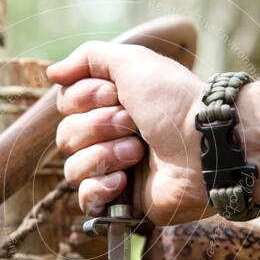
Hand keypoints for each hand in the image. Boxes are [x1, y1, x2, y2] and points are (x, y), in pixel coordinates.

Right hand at [48, 42, 213, 224]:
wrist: (207, 145)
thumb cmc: (175, 101)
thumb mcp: (133, 62)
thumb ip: (89, 58)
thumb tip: (52, 74)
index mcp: (112, 105)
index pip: (66, 104)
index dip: (84, 99)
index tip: (115, 95)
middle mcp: (110, 136)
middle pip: (65, 135)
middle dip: (98, 127)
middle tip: (133, 124)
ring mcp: (115, 170)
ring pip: (72, 168)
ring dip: (104, 156)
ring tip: (138, 152)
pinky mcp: (122, 202)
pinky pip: (85, 200)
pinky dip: (100, 188)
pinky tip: (123, 182)